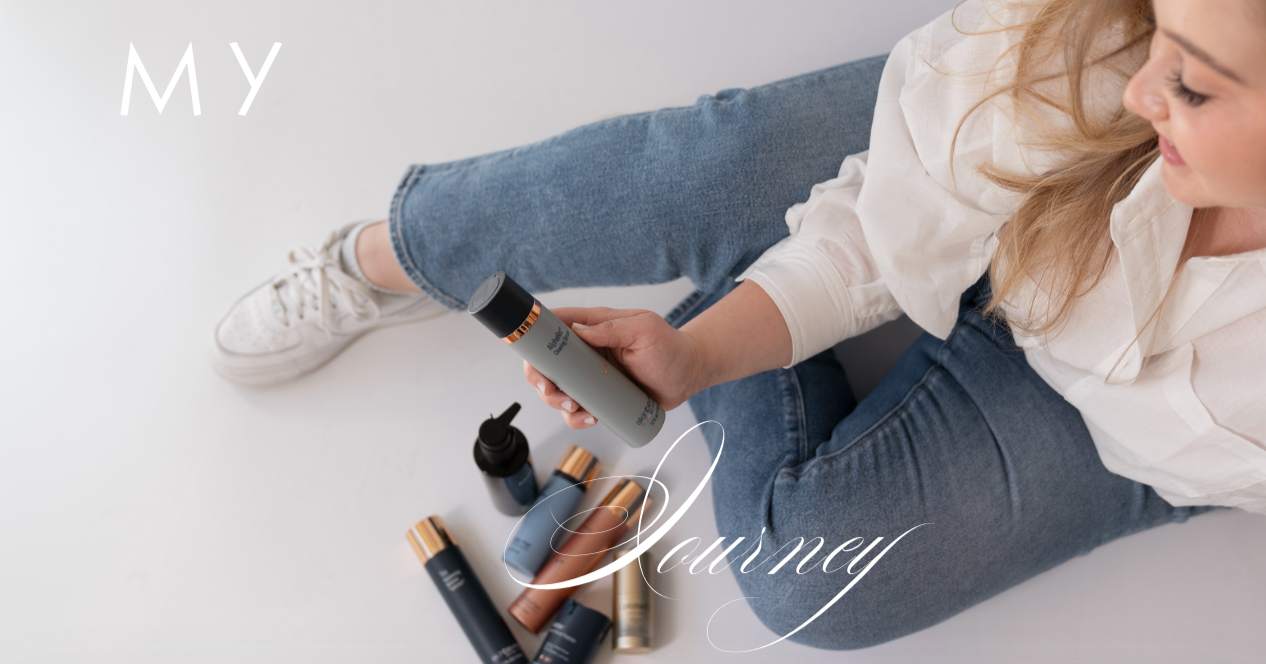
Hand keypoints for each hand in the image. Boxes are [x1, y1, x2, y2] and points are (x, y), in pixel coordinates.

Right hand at [523, 306, 706, 429]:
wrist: (688, 375)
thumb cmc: (670, 347)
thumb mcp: (645, 330)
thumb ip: (613, 328)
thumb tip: (578, 331)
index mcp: (593, 326)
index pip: (554, 325)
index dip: (534, 338)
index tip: (531, 355)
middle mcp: (586, 350)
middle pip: (546, 363)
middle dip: (541, 380)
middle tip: (552, 392)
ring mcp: (591, 375)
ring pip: (558, 390)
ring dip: (557, 402)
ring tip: (577, 409)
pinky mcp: (599, 396)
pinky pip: (577, 409)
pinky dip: (576, 418)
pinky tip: (590, 418)